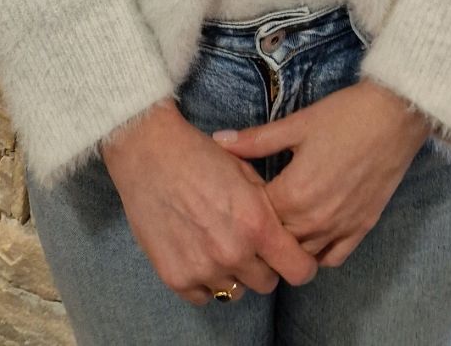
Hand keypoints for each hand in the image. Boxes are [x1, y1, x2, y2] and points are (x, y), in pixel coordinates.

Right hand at [100, 100, 319, 305]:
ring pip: (234, 291)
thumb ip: (268, 208)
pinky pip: (203, 296)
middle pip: (266, 283)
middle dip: (263, 265)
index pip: (298, 270)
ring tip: (217, 243)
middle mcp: (233, 253)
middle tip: (248, 243)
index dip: (300, 264)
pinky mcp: (175, 277)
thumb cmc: (201, 156)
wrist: (150, 153)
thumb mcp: (247, 172)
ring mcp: (203, 269)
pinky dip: (204, 280)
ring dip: (232, 273)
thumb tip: (284, 234)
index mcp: (257, 224)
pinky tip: (197, 253)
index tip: (293, 257)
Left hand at [211, 80, 431, 266]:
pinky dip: (319, 254)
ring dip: (289, 247)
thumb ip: (255, 140)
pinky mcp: (361, 229)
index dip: (243, 209)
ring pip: (303, 257)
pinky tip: (310, 236)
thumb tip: (217, 140)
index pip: (255, 219)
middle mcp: (314, 221)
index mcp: (293, 195)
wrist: (395, 117)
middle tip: (255, 215)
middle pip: (276, 243)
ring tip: (280, 229)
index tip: (238, 197)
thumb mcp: (296, 124)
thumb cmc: (344, 116)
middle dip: (263, 232)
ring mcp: (340, 228)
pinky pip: (333, 258)